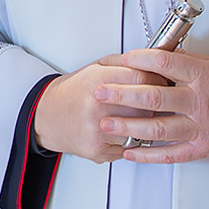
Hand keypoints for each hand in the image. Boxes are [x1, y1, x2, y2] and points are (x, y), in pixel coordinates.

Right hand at [33, 60, 166, 162]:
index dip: (157, 79)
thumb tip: (153, 60)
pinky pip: (129, 147)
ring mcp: (97, 128)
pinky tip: (121, 132)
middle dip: (155, 103)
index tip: (161, 81)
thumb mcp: (95, 67)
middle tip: (153, 101)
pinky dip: (130, 140)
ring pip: (141, 128)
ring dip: (145, 124)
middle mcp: (96, 104)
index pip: (141, 77)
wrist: (47, 115)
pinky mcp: (98, 148)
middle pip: (146, 104)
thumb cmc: (73, 92)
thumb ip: (124, 62)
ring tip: (136, 117)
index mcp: (97, 80)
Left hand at [94, 50, 208, 162]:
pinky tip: (129, 153)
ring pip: (157, 128)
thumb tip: (156, 56)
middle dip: (121, 94)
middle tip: (100, 92)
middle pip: (153, 97)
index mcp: (203, 76)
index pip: (163, 64)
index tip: (119, 60)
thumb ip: (187, 62)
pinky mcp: (203, 148)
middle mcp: (200, 101)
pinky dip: (148, 155)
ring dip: (128, 127)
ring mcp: (201, 127)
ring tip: (106, 123)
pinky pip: (171, 154)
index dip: (137, 61)